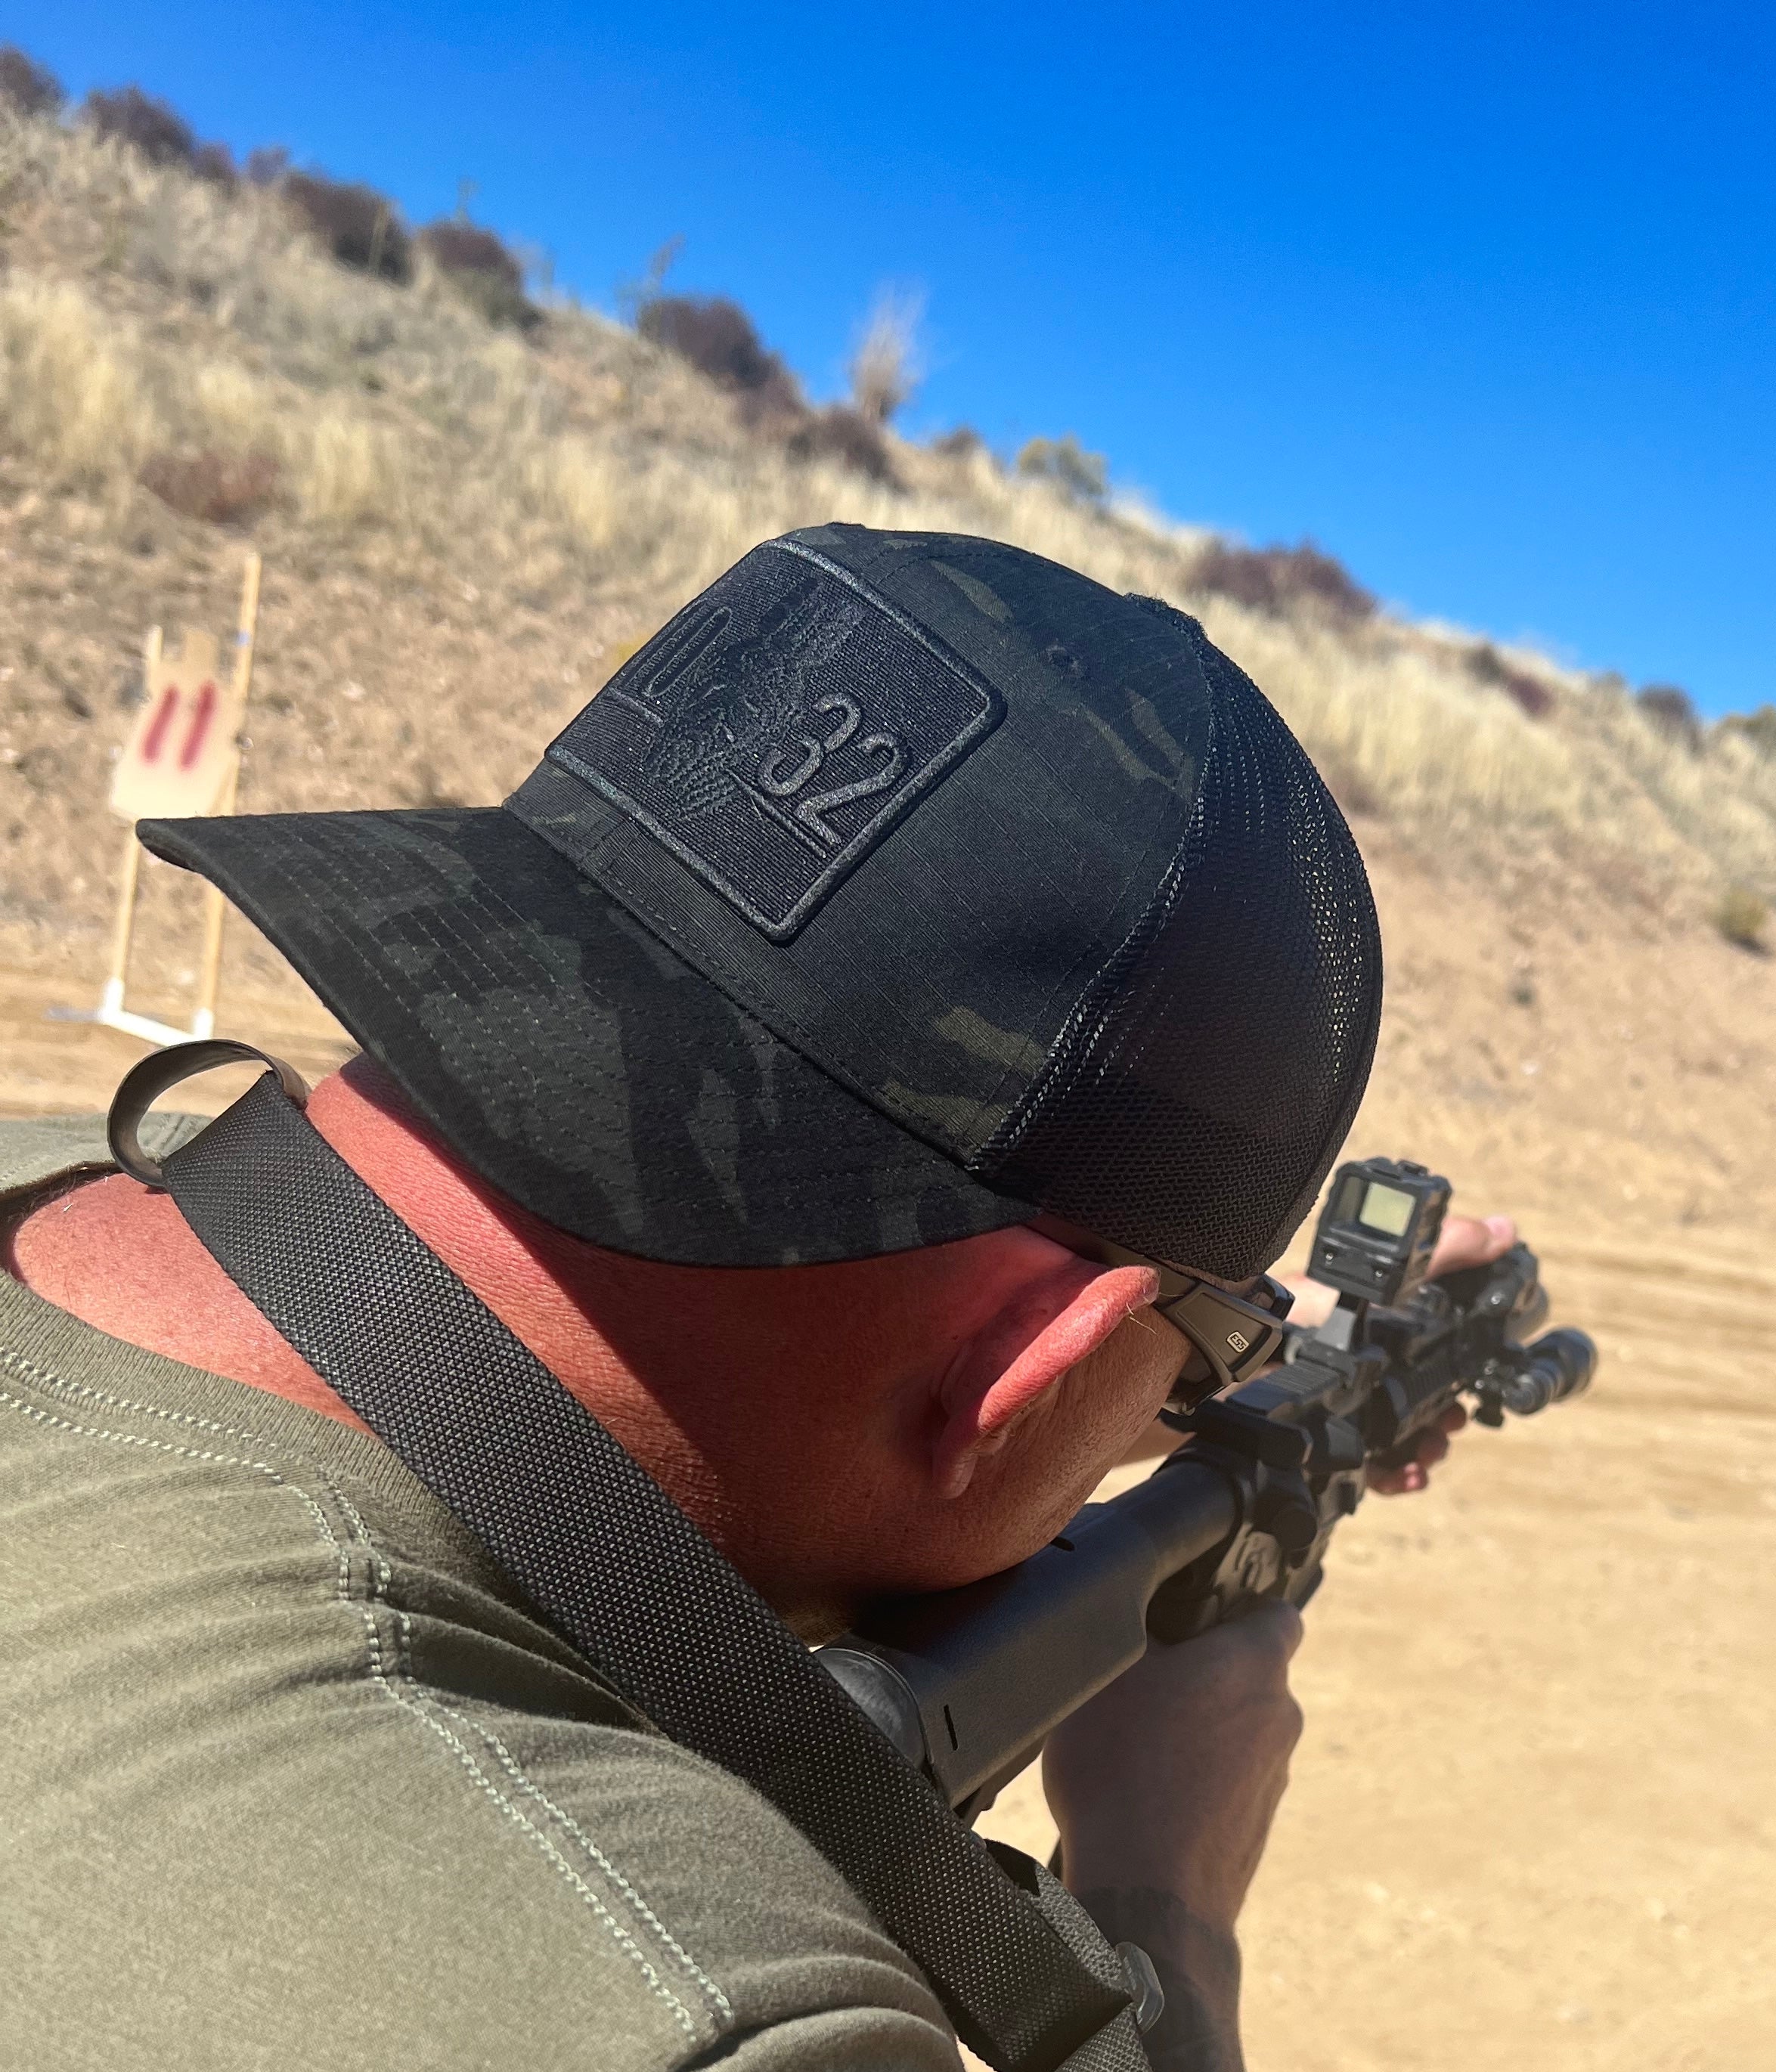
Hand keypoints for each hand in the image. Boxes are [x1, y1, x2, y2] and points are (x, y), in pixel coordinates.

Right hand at [1042, 1604, 1304, 2069]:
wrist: (1146, 1892)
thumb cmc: (1124, 1769)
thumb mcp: (1109, 1669)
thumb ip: (1143, 1630)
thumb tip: (1151, 1616)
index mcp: (1254, 1662)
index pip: (1276, 1613)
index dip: (1240, 1606)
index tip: (1198, 1617)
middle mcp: (1280, 1716)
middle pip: (1248, 1676)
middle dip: (1203, 1676)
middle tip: (1144, 1685)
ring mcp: (1274, 1778)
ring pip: (1237, 1733)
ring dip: (1198, 1733)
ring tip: (1135, 1751)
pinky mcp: (1256, 1829)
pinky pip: (1227, 1784)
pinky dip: (1196, 1782)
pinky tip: (1145, 1796)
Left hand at [1277, 1207, 1518, 1494]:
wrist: (1234, 1355)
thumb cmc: (1307, 1311)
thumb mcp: (1385, 1280)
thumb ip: (1442, 1252)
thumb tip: (1504, 1230)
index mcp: (1383, 1330)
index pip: (1438, 1353)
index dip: (1464, 1373)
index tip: (1477, 1388)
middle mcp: (1365, 1367)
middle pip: (1425, 1401)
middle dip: (1448, 1418)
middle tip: (1451, 1424)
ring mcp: (1347, 1405)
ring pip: (1404, 1437)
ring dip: (1428, 1449)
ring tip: (1426, 1455)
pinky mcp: (1326, 1438)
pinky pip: (1372, 1466)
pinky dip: (1397, 1475)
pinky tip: (1406, 1476)